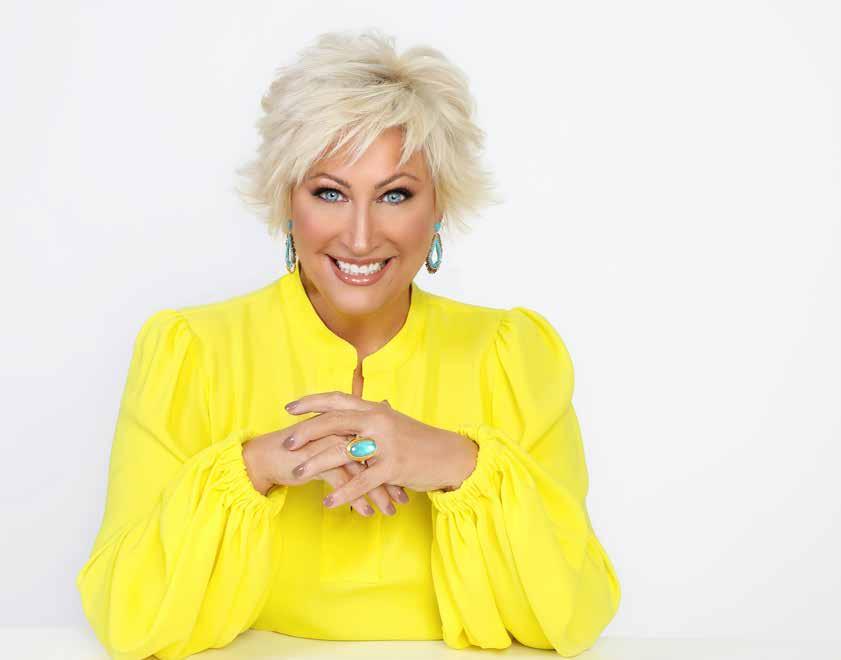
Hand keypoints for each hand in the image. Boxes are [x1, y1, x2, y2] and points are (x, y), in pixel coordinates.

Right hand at [242, 427, 405, 516]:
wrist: (267, 455)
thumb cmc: (302, 449)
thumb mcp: (330, 442)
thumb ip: (351, 443)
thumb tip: (375, 452)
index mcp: (347, 419)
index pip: (379, 442)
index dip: (394, 463)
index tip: (407, 482)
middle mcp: (341, 428)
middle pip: (375, 456)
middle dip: (391, 480)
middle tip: (404, 501)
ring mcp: (328, 442)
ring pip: (362, 470)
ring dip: (378, 494)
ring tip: (389, 512)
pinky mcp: (315, 459)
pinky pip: (343, 482)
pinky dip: (357, 499)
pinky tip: (367, 513)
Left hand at [282, 392, 478, 509]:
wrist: (451, 456)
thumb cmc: (421, 441)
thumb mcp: (395, 422)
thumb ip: (374, 416)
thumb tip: (358, 405)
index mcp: (376, 409)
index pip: (337, 399)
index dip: (311, 402)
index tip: (289, 408)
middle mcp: (378, 421)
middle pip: (334, 421)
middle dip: (306, 432)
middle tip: (287, 442)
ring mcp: (386, 444)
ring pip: (342, 452)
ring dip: (316, 464)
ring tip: (298, 474)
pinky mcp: (393, 467)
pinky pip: (362, 482)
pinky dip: (342, 493)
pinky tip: (328, 502)